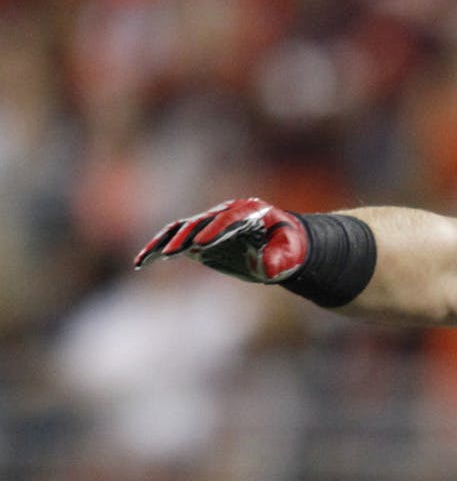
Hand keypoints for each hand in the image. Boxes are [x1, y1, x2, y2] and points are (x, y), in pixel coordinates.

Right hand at [135, 198, 309, 282]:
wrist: (283, 244)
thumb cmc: (289, 246)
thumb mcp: (291, 253)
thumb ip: (280, 259)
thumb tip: (267, 269)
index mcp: (249, 211)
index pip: (227, 218)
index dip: (213, 230)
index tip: (200, 246)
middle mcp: (224, 214)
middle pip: (198, 221)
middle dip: (183, 237)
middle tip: (168, 253)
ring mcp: (209, 226)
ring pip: (180, 230)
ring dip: (161, 243)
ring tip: (144, 258)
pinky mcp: (198, 240)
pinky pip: (174, 242)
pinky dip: (157, 250)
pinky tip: (141, 262)